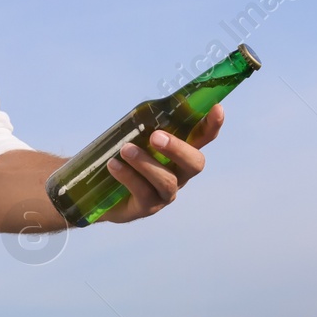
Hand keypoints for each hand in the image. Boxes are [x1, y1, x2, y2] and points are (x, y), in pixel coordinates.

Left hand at [102, 103, 224, 222]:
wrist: (99, 193)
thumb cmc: (124, 159)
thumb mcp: (134, 138)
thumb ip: (144, 125)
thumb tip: (143, 111)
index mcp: (180, 153)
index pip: (203, 137)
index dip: (212, 125)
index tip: (217, 108)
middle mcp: (180, 174)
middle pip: (195, 164)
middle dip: (178, 149)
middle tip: (155, 137)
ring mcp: (166, 193)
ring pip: (167, 180)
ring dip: (146, 163)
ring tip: (125, 149)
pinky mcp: (147, 207)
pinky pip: (143, 192)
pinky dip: (128, 176)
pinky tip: (113, 165)